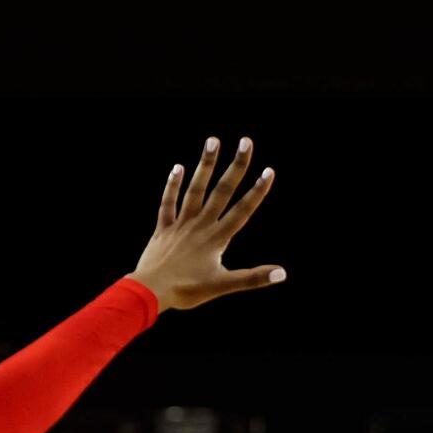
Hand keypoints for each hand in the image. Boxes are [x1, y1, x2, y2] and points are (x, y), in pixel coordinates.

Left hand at [130, 137, 282, 311]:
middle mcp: (200, 225)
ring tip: (213, 141)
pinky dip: (172, 185)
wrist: (150, 291)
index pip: (242, 210)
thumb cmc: (187, 291)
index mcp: (217, 238)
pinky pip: (168, 203)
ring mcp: (181, 224)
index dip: (257, 191)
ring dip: (205, 165)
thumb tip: (282, 273)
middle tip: (246, 142)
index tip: (268, 170)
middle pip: (222, 191)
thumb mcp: (223, 286)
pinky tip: (178, 167)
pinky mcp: (163, 228)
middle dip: (236, 166)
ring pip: (196, 189)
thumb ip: (253, 278)